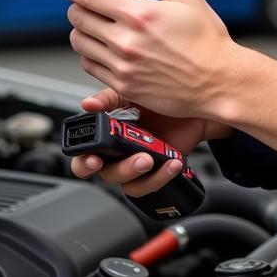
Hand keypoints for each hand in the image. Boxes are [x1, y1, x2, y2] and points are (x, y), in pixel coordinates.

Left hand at [58, 0, 239, 119]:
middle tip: (83, 3)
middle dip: (76, 6)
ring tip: (92, 25)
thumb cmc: (208, 41)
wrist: (220, 82)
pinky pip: (90, 67)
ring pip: (79, 43)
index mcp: (140, 13)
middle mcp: (126, 40)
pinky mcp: (124, 87)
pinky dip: (90, 55)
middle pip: (78, 18)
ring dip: (80, 31)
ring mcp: (123, 66)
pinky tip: (103, 48)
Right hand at [68, 86, 230, 196]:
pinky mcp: (157, 172)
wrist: (193, 105)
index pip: (84, 154)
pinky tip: (172, 162)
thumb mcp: (132, 92)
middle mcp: (120, 154)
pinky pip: (152, 184)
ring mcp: (139, 165)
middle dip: (118, 170)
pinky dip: (161, 176)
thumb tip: (87, 104)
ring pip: (130, 184)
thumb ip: (108, 98)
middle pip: (106, 174)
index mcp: (107, 135)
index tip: (94, 159)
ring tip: (152, 158)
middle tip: (135, 160)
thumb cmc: (160, 96)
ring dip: (140, 174)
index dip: (83, 161)